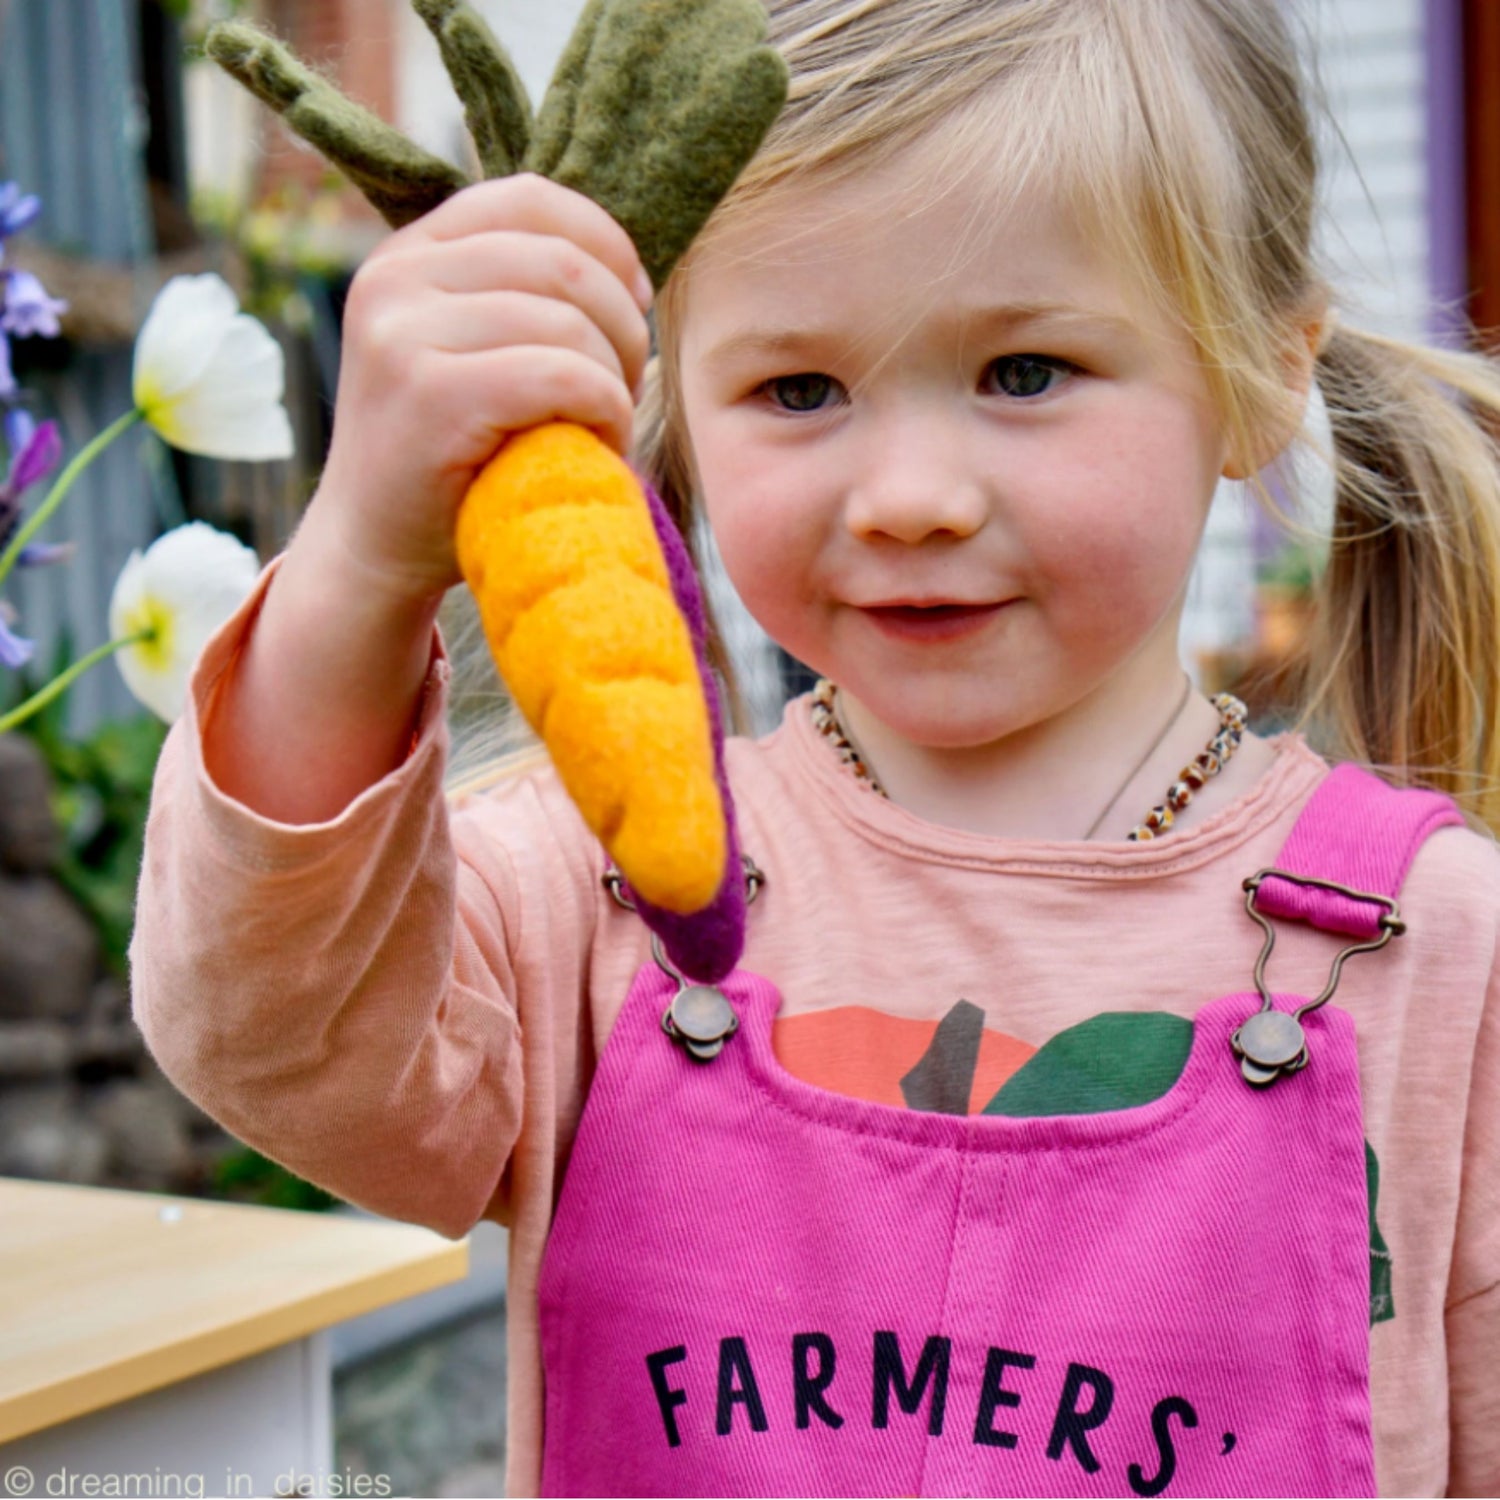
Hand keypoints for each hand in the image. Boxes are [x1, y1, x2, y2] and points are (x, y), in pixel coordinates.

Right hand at [307, 173, 652, 605]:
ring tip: (607, 426)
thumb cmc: (448, 458)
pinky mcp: (430, 393)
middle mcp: (396, 278)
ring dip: (617, 381)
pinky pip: (561, 373)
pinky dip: (604, 410)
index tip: (634, 301)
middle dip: (623, 326)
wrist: (374, 549)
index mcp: (409, 254)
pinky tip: (600, 444)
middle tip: (627, 387)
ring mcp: (404, 333)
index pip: (531, 198)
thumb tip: (626, 266)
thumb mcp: (470, 352)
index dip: (605, 242)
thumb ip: (515, 297)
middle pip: (564, 262)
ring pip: (569, 321)